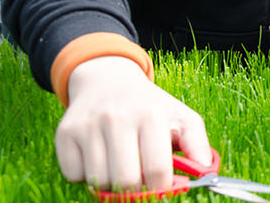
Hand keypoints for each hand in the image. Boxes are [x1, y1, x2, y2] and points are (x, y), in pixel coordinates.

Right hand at [56, 56, 209, 191]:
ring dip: (110, 183)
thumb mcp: (181, 117)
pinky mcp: (65, 133)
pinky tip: (98, 157)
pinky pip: (73, 175)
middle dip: (135, 189)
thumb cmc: (150, 106)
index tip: (162, 187)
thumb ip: (198, 144)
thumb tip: (205, 172)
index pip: (158, 170)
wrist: (106, 80)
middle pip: (126, 180)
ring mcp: (88, 125)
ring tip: (120, 164)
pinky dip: (85, 175)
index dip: (162, 188)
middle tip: (139, 179)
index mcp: (151, 114)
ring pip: (98, 181)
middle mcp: (118, 118)